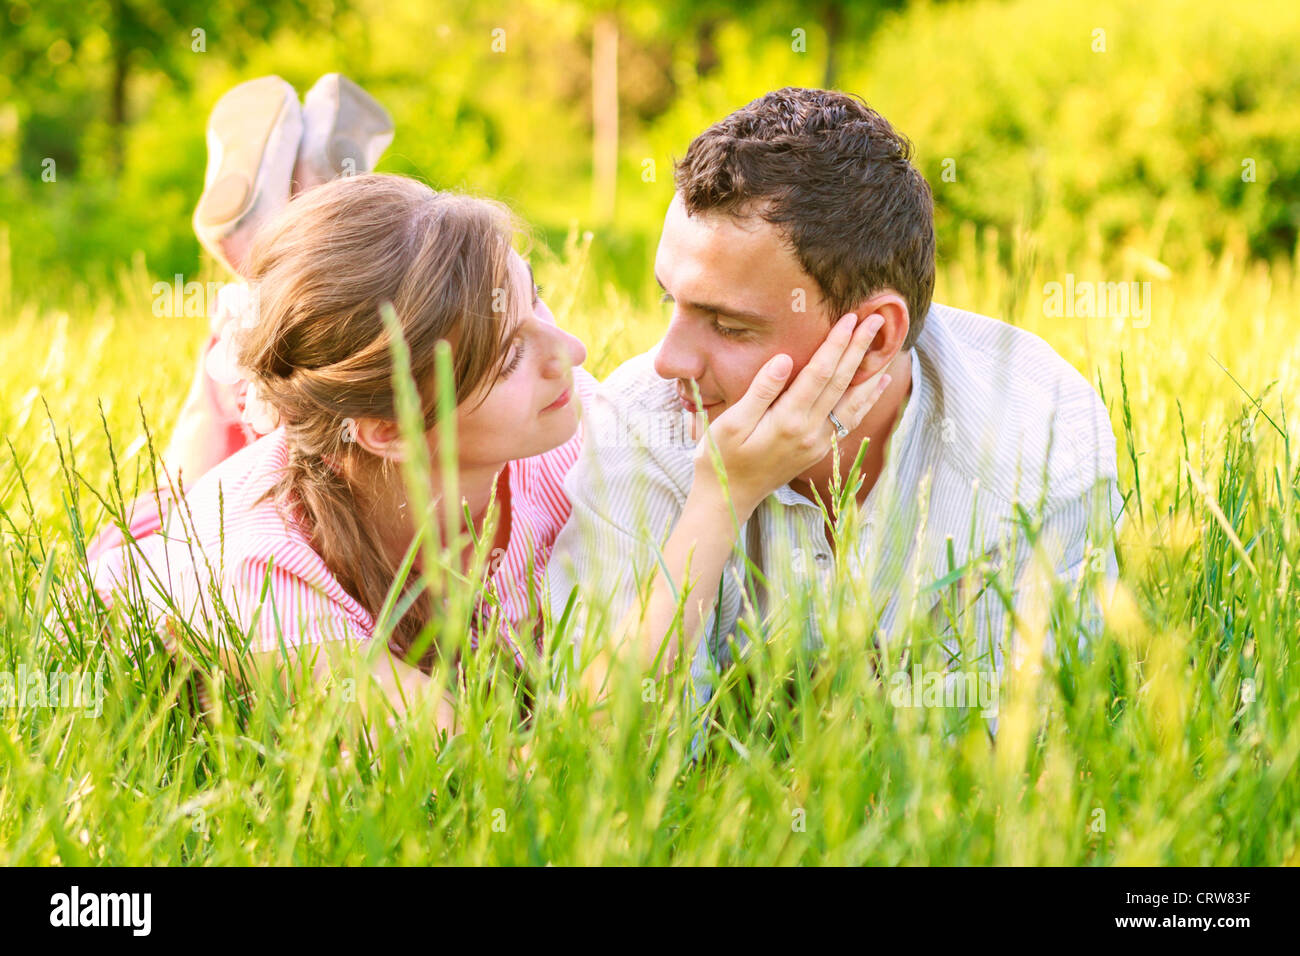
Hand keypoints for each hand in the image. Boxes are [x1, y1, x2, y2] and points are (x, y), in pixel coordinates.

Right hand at [691, 311, 890, 517]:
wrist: (730, 498)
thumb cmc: (721, 457)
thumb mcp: (731, 423)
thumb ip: (760, 391)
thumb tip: (783, 360)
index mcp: (787, 420)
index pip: (819, 374)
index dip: (836, 344)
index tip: (849, 319)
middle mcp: (810, 431)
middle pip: (841, 383)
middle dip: (859, 348)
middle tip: (876, 319)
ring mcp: (818, 442)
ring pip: (853, 402)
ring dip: (870, 372)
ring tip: (887, 346)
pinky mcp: (819, 449)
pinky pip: (850, 419)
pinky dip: (867, 399)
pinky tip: (878, 384)